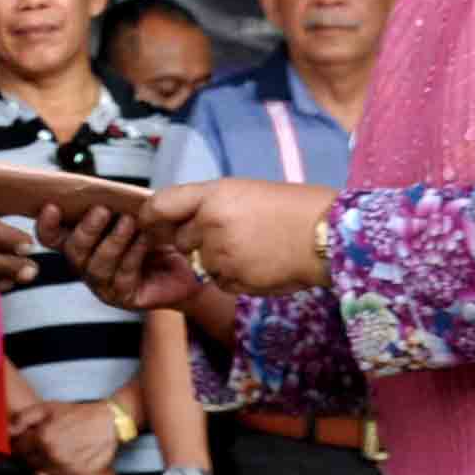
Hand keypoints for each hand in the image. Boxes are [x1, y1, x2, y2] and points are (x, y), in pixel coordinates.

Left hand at [11, 398, 125, 474]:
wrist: (108, 423)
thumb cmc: (77, 414)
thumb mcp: (48, 408)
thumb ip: (24, 418)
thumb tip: (8, 430)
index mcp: (43, 438)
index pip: (18, 449)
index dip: (17, 445)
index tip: (21, 442)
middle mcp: (53, 456)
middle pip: (27, 463)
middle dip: (26, 456)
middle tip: (33, 448)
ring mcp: (65, 468)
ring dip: (38, 467)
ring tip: (46, 456)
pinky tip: (54, 467)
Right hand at [31, 201, 202, 312]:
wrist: (191, 263)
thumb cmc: (157, 235)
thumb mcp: (135, 212)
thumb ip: (115, 204)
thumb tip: (101, 191)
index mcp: (83, 243)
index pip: (53, 237)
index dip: (46, 225)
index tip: (52, 207)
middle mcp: (87, 265)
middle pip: (73, 252)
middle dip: (86, 230)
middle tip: (102, 210)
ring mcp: (103, 285)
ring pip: (96, 266)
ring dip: (113, 241)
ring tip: (130, 222)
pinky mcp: (124, 297)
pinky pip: (122, 276)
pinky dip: (133, 255)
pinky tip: (145, 240)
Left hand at [137, 179, 336, 296]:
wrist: (325, 236)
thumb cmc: (292, 209)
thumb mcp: (246, 192)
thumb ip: (210, 204)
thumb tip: (184, 219)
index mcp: (213, 195)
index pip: (162, 204)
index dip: (151, 216)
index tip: (149, 223)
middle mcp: (210, 223)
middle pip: (181, 240)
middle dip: (197, 242)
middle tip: (232, 236)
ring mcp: (220, 254)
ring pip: (202, 264)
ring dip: (220, 262)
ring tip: (254, 249)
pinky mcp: (233, 279)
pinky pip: (220, 282)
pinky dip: (235, 278)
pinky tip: (259, 264)